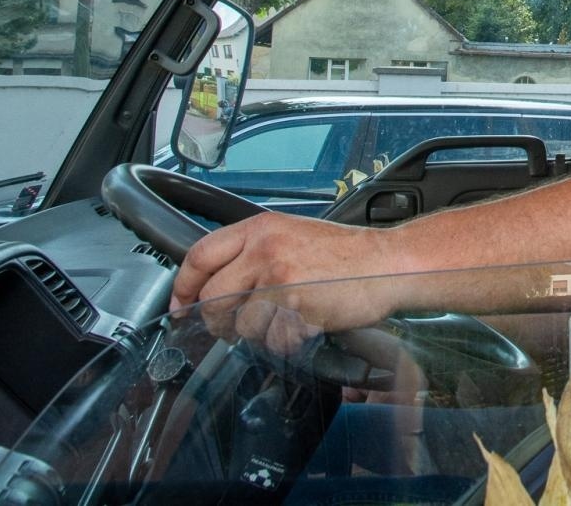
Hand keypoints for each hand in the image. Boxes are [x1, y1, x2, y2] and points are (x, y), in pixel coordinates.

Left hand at [170, 213, 400, 346]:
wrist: (389, 264)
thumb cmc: (347, 254)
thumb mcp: (294, 235)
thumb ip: (254, 252)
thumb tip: (215, 284)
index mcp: (262, 228)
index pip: (200, 255)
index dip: (183, 286)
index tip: (181, 304)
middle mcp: (266, 250)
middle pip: (213, 298)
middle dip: (218, 321)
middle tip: (233, 326)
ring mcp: (281, 280)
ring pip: (242, 325)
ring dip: (259, 333)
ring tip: (286, 319)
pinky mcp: (297, 308)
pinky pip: (272, 340)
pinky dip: (285, 342)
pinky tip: (304, 324)